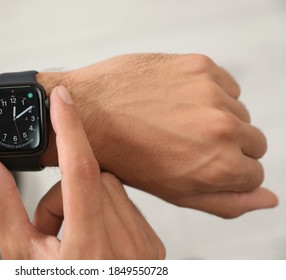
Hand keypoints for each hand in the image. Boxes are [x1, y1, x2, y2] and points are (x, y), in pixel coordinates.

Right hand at [0, 86, 164, 258]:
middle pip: (94, 179)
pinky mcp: (153, 247)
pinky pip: (127, 205)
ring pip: (113, 188)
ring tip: (72, 238)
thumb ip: (0, 201)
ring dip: (86, 201)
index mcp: (90, 250)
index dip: (69, 127)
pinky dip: (105, 211)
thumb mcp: (18, 253)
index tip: (60, 97)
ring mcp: (145, 249)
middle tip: (51, 228)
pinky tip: (94, 241)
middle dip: (65, 193)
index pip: (81, 171)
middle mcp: (127, 249)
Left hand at [62, 53, 277, 217]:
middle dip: (228, 147)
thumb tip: (269, 199)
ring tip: (178, 122)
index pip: (254, 173)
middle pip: (254, 141)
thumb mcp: (175, 193)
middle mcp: (223, 128)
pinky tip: (177, 101)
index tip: (203, 164)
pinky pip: (225, 85)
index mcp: (221, 166)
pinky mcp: (199, 66)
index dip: (228, 172)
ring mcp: (212, 93)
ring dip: (217, 118)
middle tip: (189, 144)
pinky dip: (208, 94)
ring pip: (239, 111)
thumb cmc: (126, 158)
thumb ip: (226, 201)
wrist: (89, 113)